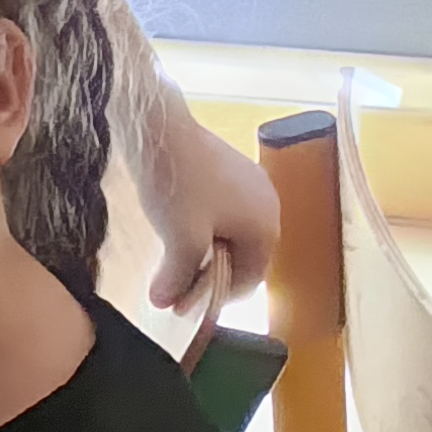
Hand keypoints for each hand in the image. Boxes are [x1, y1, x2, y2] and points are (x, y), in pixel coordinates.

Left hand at [137, 93, 276, 319]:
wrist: (163, 128)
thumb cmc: (179, 186)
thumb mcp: (180, 239)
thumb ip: (177, 277)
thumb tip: (164, 303)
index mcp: (266, 227)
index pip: (248, 280)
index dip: (214, 297)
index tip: (179, 303)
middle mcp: (268, 206)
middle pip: (240, 257)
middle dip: (207, 274)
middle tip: (171, 283)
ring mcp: (251, 185)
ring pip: (228, 233)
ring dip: (202, 251)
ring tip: (170, 256)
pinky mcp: (230, 170)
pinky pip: (221, 212)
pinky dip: (201, 227)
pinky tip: (174, 224)